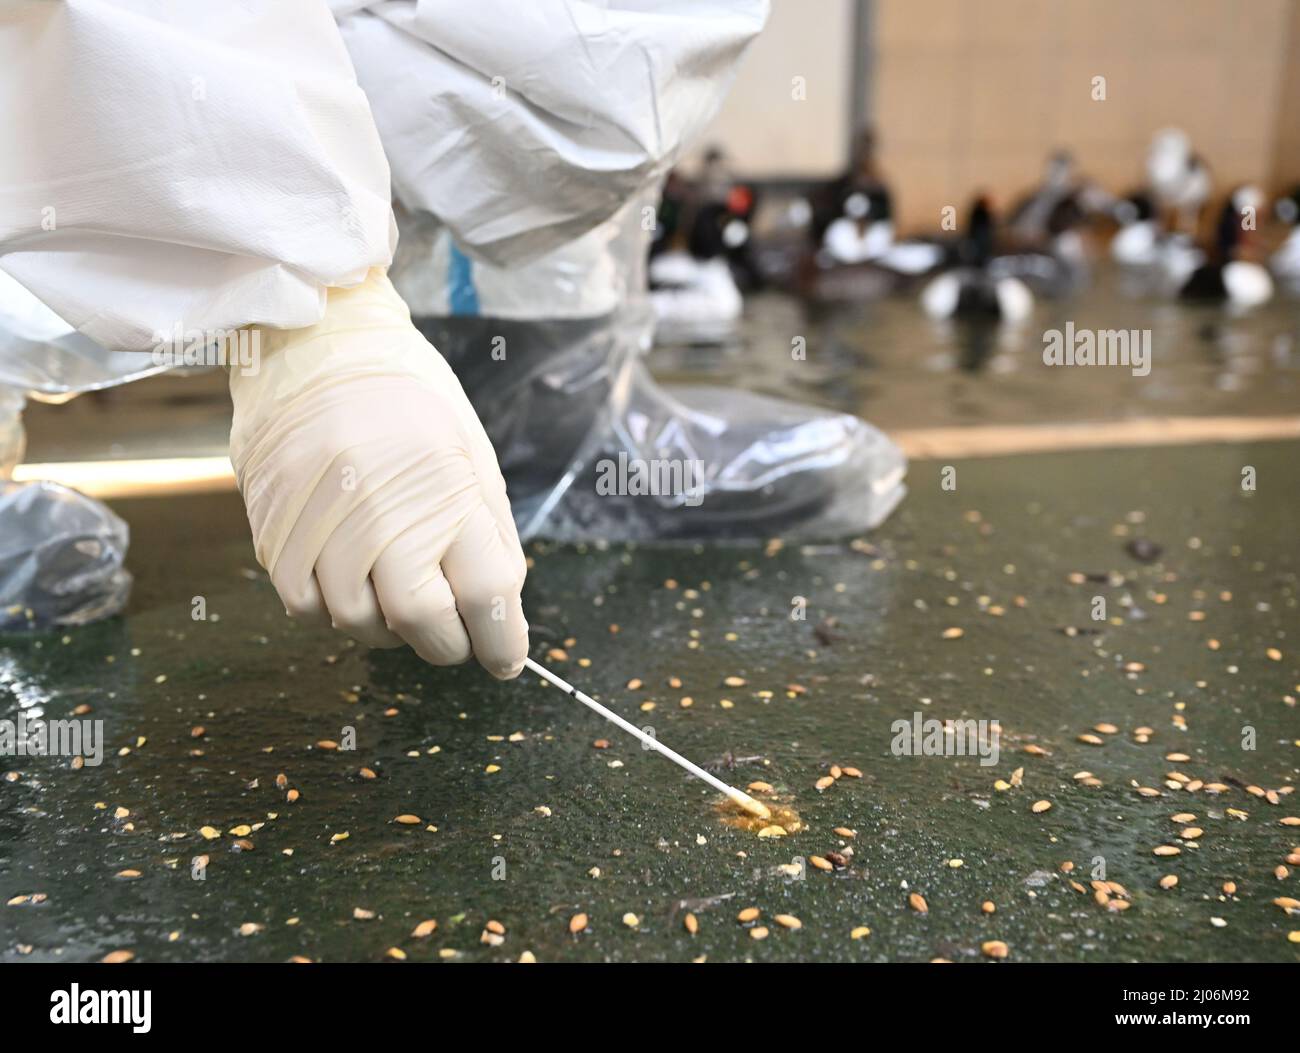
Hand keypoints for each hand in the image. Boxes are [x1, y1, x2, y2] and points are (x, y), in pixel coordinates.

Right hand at [228, 272, 527, 678]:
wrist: (317, 346)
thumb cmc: (409, 399)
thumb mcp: (471, 454)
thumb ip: (489, 532)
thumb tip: (502, 606)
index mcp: (446, 484)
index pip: (486, 590)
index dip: (502, 639)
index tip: (505, 658)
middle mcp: (382, 505)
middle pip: (422, 618)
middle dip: (447, 643)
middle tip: (456, 636)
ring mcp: (321, 518)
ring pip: (358, 621)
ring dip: (389, 630)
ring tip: (401, 601)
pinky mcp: (274, 527)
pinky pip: (305, 605)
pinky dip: (335, 612)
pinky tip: (354, 585)